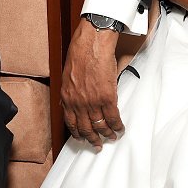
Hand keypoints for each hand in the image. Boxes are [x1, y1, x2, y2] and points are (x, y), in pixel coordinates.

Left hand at [61, 19, 123, 150]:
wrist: (92, 43)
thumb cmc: (80, 52)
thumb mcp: (68, 75)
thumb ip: (71, 91)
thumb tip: (74, 99)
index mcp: (67, 98)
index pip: (71, 123)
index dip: (79, 133)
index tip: (83, 138)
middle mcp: (78, 103)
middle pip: (86, 129)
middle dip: (93, 139)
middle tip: (97, 144)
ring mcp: (93, 102)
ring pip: (100, 126)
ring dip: (107, 134)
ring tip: (112, 137)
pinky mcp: (107, 97)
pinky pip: (113, 117)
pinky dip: (117, 126)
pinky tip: (120, 128)